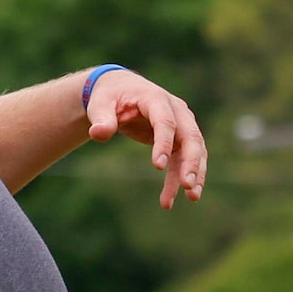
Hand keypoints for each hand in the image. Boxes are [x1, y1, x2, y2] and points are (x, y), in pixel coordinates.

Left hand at [88, 69, 207, 208]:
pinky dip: (180, 178)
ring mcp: (180, 124)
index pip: (165, 122)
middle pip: (190, 136)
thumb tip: (98, 133)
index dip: (163, 143)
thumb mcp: (100, 104)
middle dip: (192, 161)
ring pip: (194, 150)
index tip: (157, 167)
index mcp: (156, 99)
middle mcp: (176, 111)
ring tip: (192, 198)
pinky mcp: (177, 139)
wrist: (119, 91)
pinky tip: (171, 200)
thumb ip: (101, 118)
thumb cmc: (109, 97)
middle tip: (188, 185)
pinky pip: (182, 160)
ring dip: (195, 173)